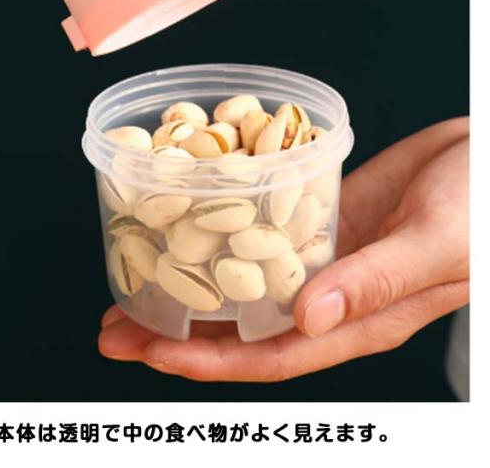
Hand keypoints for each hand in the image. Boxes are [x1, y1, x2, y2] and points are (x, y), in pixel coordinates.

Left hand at [98, 117, 468, 381]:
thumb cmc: (482, 205)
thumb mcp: (436, 243)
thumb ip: (376, 282)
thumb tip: (307, 321)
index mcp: (359, 318)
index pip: (273, 355)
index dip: (210, 360)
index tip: (151, 352)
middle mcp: (331, 294)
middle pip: (243, 325)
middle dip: (176, 331)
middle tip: (110, 326)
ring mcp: (324, 253)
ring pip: (245, 278)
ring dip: (189, 283)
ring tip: (127, 281)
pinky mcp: (323, 214)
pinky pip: (263, 227)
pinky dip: (223, 229)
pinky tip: (187, 222)